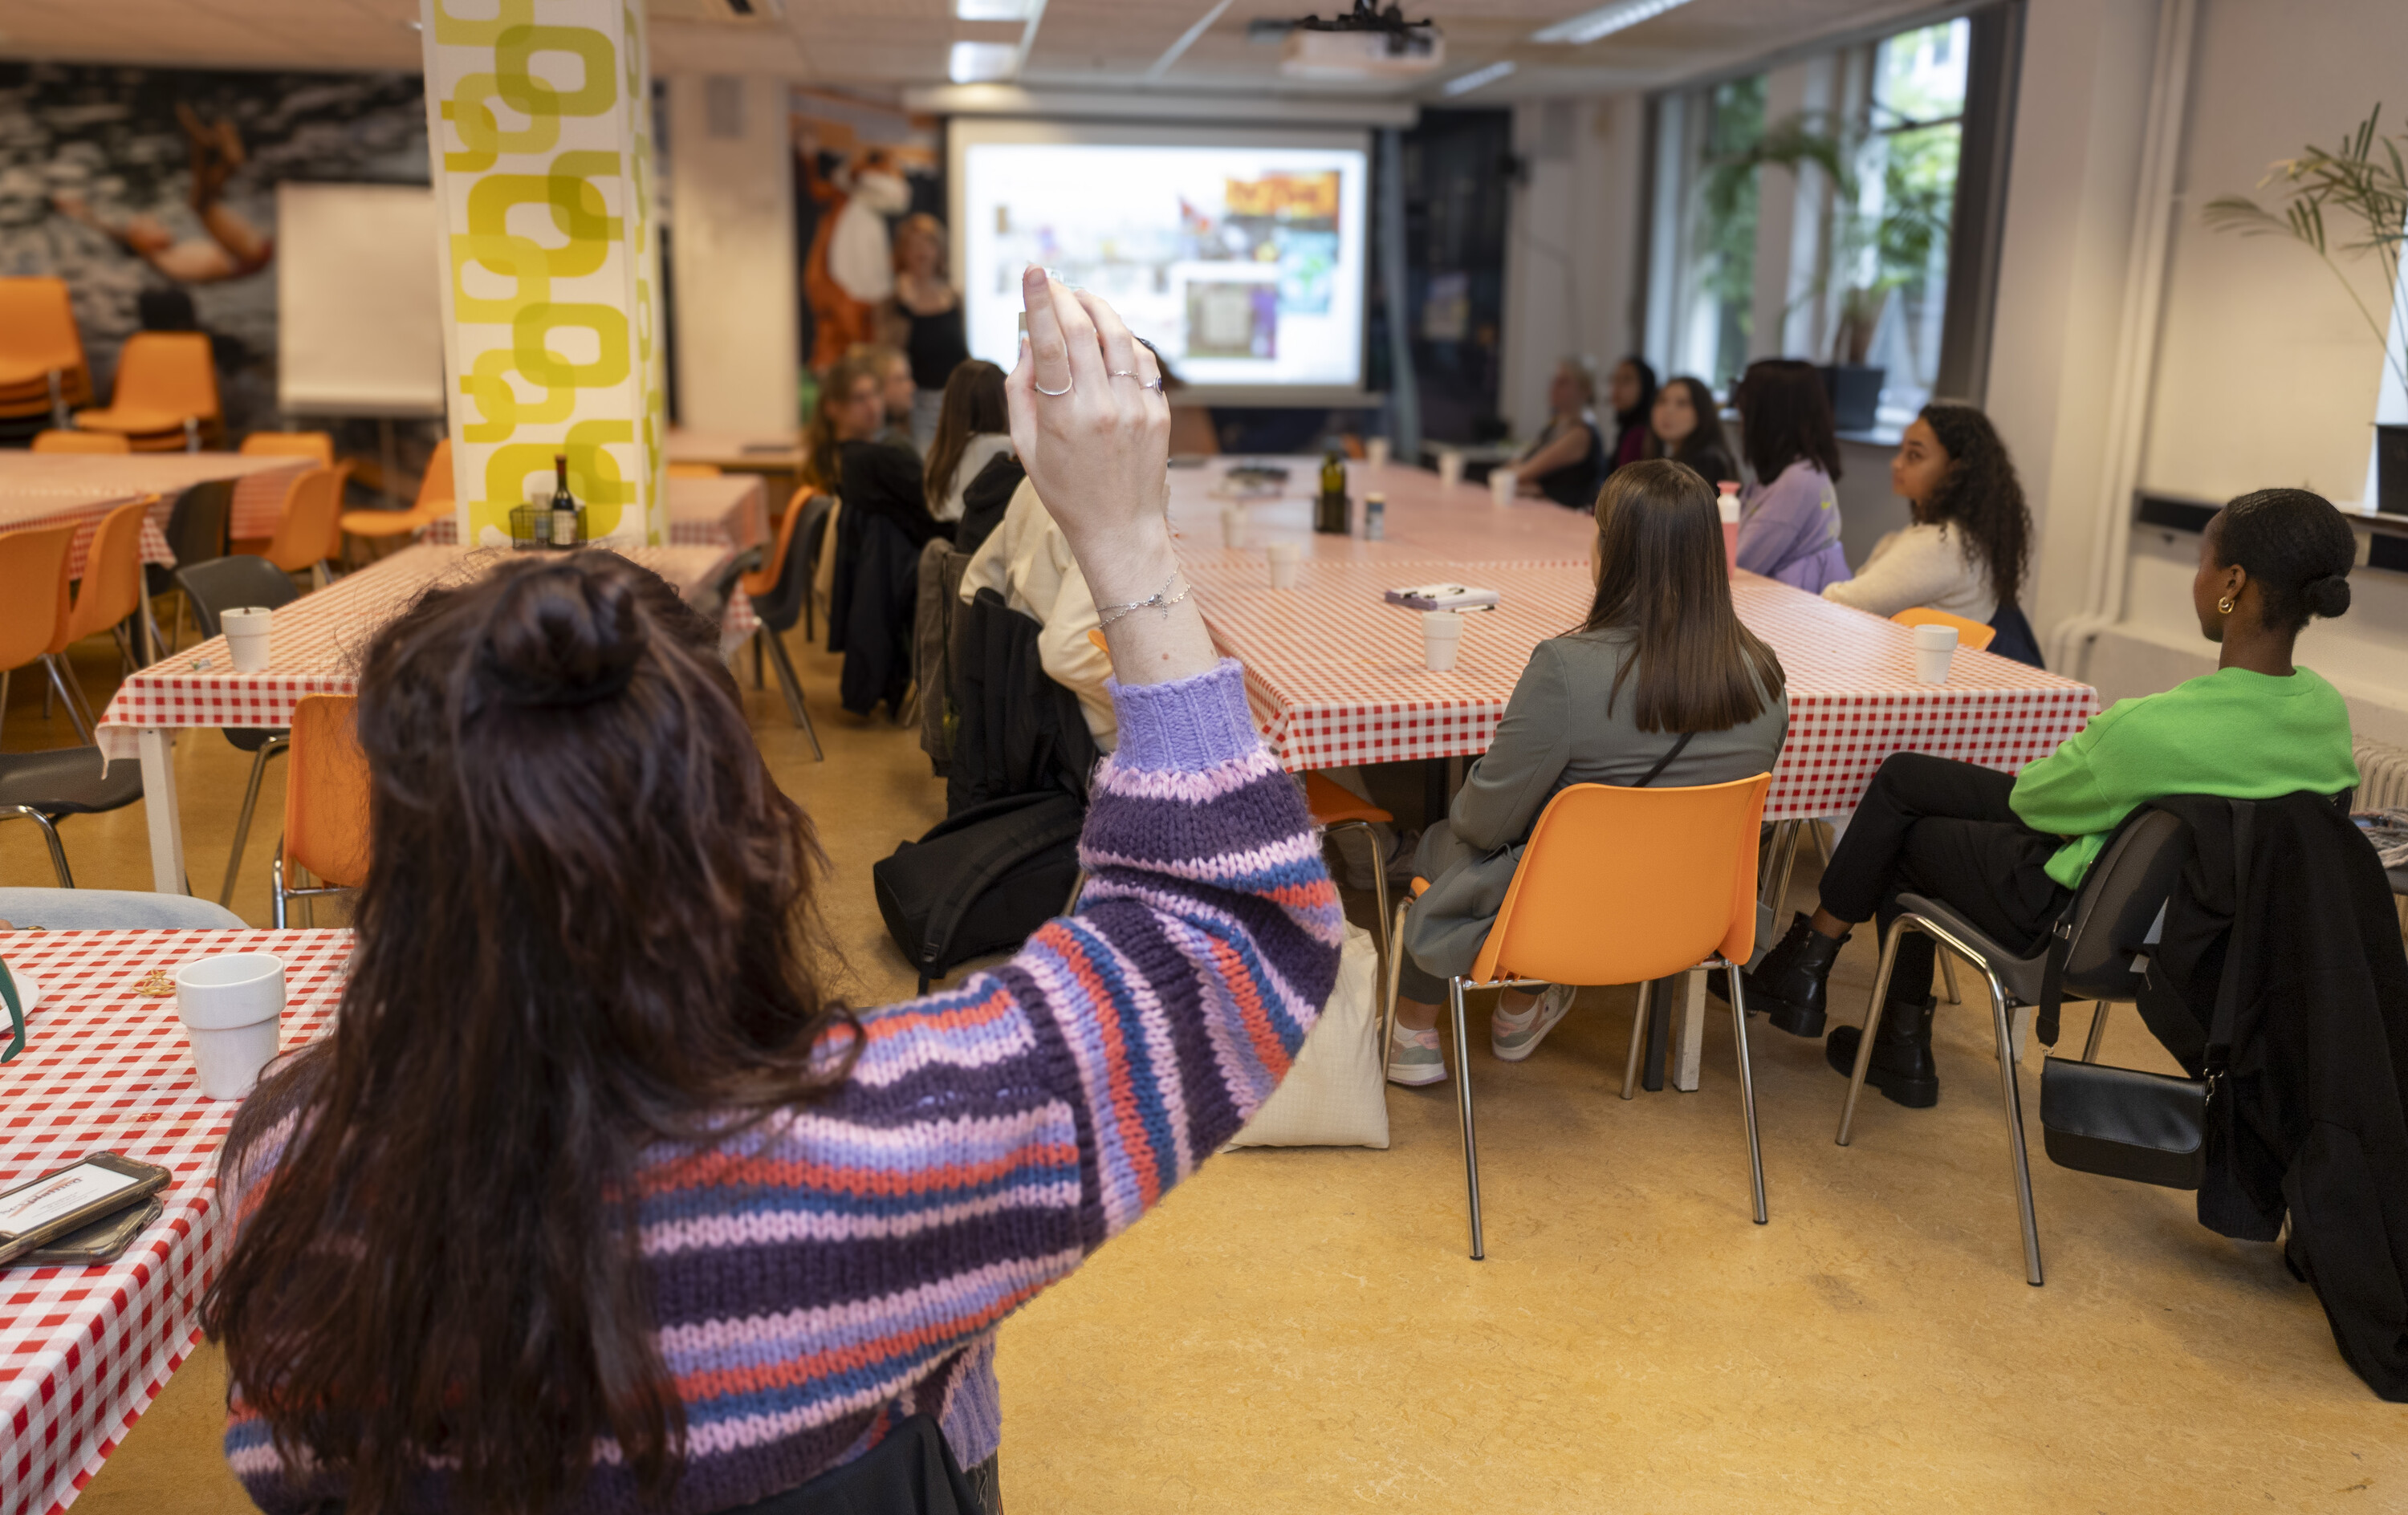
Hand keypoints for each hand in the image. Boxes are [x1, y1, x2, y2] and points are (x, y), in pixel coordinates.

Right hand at [1006, 266, 1172, 601]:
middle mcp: (1102, 408)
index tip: (1035, 271)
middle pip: (1085, 331)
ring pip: (1120, 338)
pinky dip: (1126, 340)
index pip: (1050, 343)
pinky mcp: (1159, 413)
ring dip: (1100, 310)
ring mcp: (1136, 409)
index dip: (1042, 301)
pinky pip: (1144, 361)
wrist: (1119, 529)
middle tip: (1054, 283)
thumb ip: (1021, 390)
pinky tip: (1111, 336)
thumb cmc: (1065, 490)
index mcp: (1063, 418)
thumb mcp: (1026, 446)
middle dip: (1067, 297)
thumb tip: (1030, 339)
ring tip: (1083, 299)